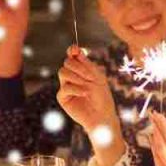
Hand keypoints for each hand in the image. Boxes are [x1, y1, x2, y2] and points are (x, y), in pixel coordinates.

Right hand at [56, 46, 125, 165]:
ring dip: (76, 78)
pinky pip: (64, 88)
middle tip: (90, 77)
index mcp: (81, 70)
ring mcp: (66, 86)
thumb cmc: (103, 97)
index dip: (72, 51)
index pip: (72, 56)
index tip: (75, 50)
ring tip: (88, 87)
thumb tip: (74, 49)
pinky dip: (76, 89)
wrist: (102, 116)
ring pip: (62, 72)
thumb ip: (86, 64)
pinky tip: (85, 94)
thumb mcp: (97, 77)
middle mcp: (72, 77)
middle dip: (78, 67)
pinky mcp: (63, 98)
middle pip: (66, 62)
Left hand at [149, 112, 165, 165]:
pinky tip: (156, 142)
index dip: (164, 127)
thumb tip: (163, 128)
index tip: (158, 116)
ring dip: (154, 141)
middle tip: (153, 118)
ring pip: (158, 158)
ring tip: (154, 127)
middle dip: (157, 132)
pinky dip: (157, 153)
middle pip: (162, 151)